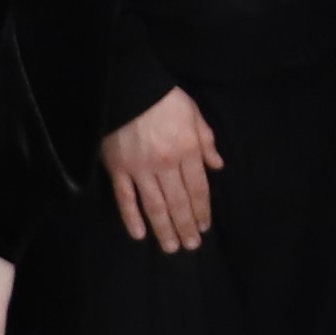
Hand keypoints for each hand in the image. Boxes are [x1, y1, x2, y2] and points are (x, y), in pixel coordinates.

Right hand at [102, 89, 220, 251]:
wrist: (127, 87)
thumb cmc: (164, 98)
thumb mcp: (193, 113)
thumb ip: (206, 140)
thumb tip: (218, 166)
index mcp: (187, 150)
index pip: (198, 188)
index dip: (202, 210)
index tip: (205, 226)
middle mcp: (166, 165)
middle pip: (179, 202)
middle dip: (186, 226)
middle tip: (191, 246)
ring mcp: (140, 169)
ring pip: (155, 206)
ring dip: (164, 229)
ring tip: (172, 247)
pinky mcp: (118, 169)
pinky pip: (125, 198)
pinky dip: (131, 218)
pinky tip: (139, 235)